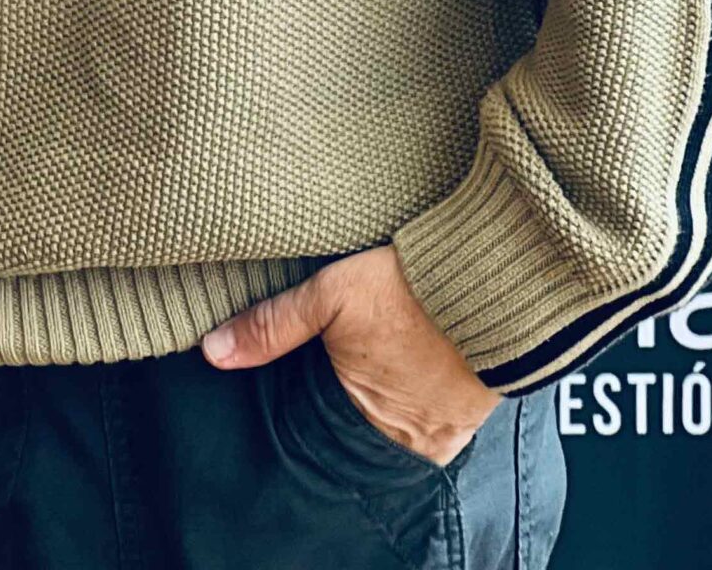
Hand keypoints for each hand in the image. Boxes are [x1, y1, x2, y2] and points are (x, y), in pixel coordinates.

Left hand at [200, 245, 499, 467]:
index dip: (310, 392)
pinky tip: (418, 357)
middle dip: (348, 398)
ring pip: (400, 421)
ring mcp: (444, 429)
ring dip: (389, 392)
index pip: (320, 425)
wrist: (498, 276)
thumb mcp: (330, 294)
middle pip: (360, 426)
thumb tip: (212, 351)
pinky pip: (439, 415)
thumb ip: (272, 326)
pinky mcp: (475, 412)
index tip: (311, 366)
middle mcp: (405, 436)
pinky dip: (424, 392)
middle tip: (350, 355)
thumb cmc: (413, 286)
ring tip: (385, 352)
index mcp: (364, 416)